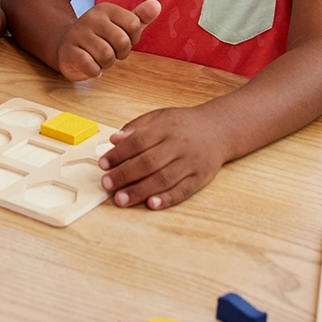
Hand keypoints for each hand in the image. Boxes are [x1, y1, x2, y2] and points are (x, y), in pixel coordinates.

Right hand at [57, 0, 160, 79]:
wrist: (66, 46)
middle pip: (122, 42)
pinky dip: (94, 71)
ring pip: (106, 56)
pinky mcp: (68, 51)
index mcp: (106, 8)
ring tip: (98, 58)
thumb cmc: (100, 38)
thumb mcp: (121, 26)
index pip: (134, 25)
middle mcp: (90, 17)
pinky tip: (89, 65)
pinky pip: (91, 66)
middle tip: (109, 51)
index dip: (132, 39)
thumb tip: (157, 5)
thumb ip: (140, 17)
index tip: (119, 40)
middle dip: (119, 53)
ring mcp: (77, 34)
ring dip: (106, 64)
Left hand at [98, 106, 225, 209]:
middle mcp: (178, 145)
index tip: (103, 164)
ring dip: (140, 191)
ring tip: (121, 199)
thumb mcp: (159, 117)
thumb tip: (113, 139)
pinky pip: (183, 191)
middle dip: (125, 175)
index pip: (138, 141)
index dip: (119, 154)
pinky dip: (167, 198)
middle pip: (148, 162)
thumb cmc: (183, 124)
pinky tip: (152, 204)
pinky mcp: (201, 178)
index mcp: (165, 128)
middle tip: (107, 185)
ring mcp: (190, 163)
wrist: (219, 129)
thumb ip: (135, 127)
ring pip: (164, 179)